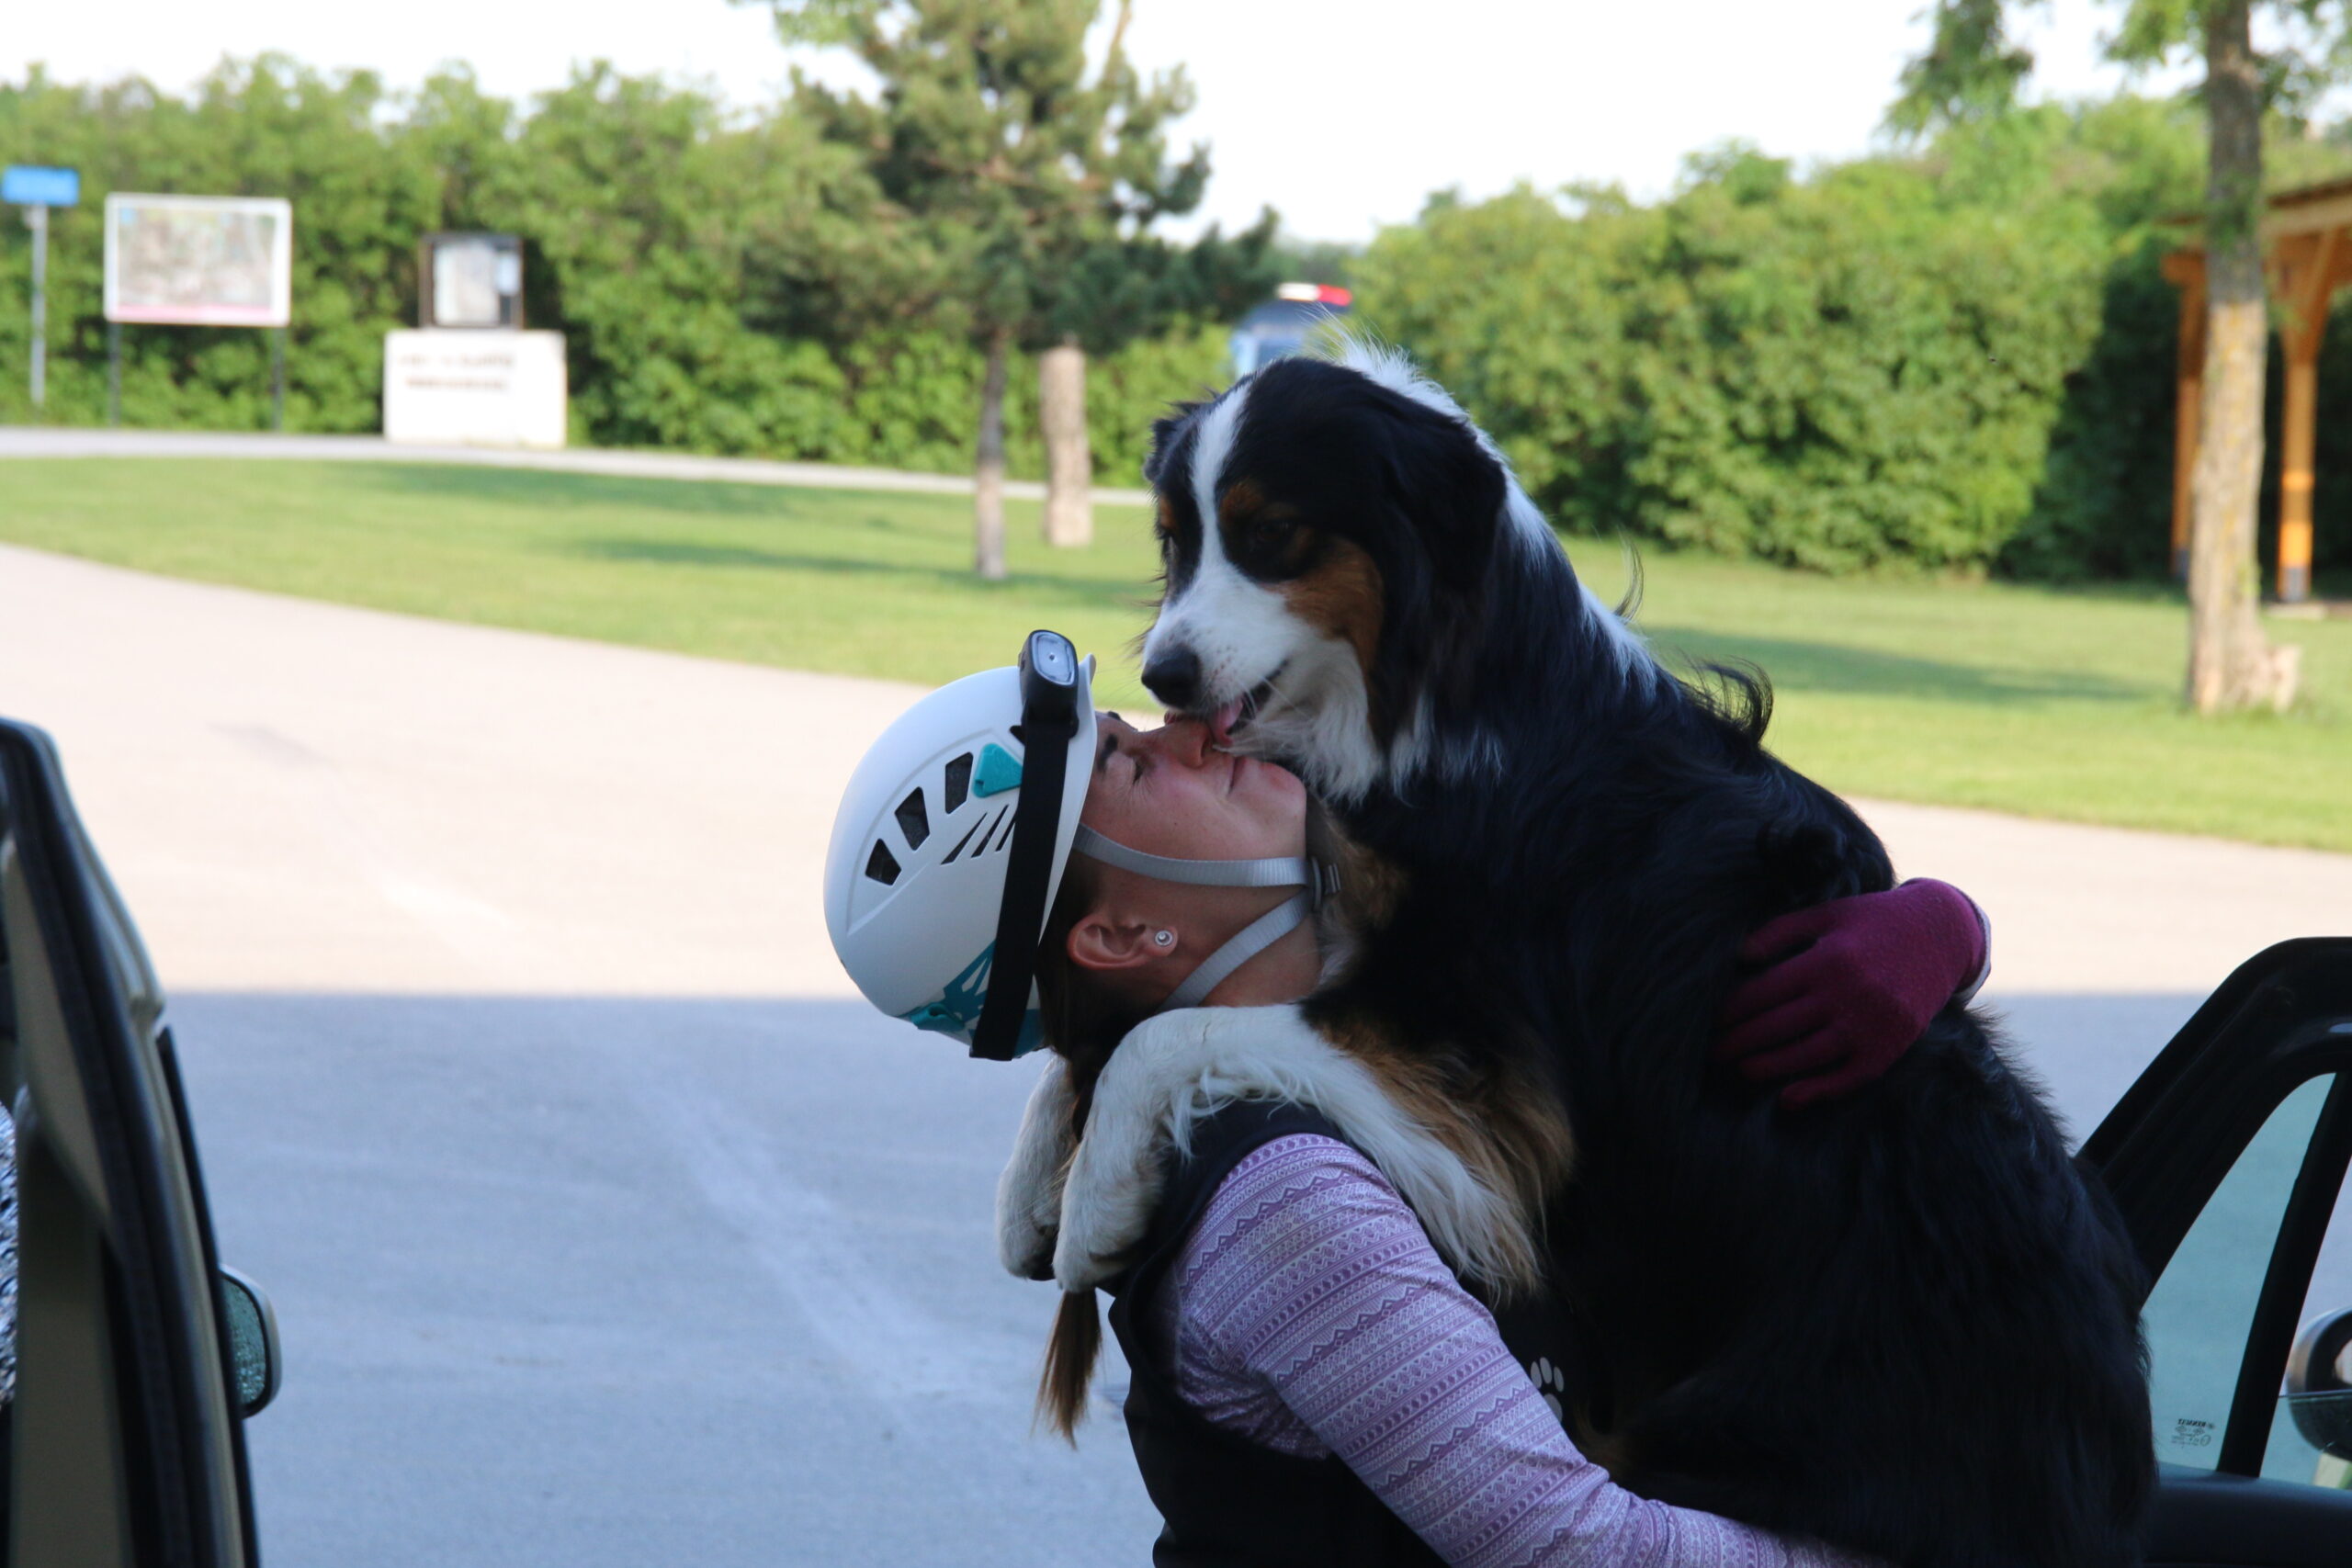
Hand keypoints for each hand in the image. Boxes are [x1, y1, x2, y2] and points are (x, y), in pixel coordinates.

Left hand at [1715, 879, 1986, 1108]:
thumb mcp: (1827, 914)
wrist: (1943, 935)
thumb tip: (1738, 956)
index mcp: (1828, 958)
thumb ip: (1780, 931)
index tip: (1709, 1021)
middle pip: (1778, 1027)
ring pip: (1806, 1056)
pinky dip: (1817, 1092)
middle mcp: (1850, 993)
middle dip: (1737, 1042)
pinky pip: (1848, 1078)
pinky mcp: (1891, 1047)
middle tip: (1710, 1051)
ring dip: (1766, 1068)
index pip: (1764, 992)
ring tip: (1739, 1069)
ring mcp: (1872, 1024)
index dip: (1730, 1011)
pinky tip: (1788, 1098)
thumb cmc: (1873, 921)